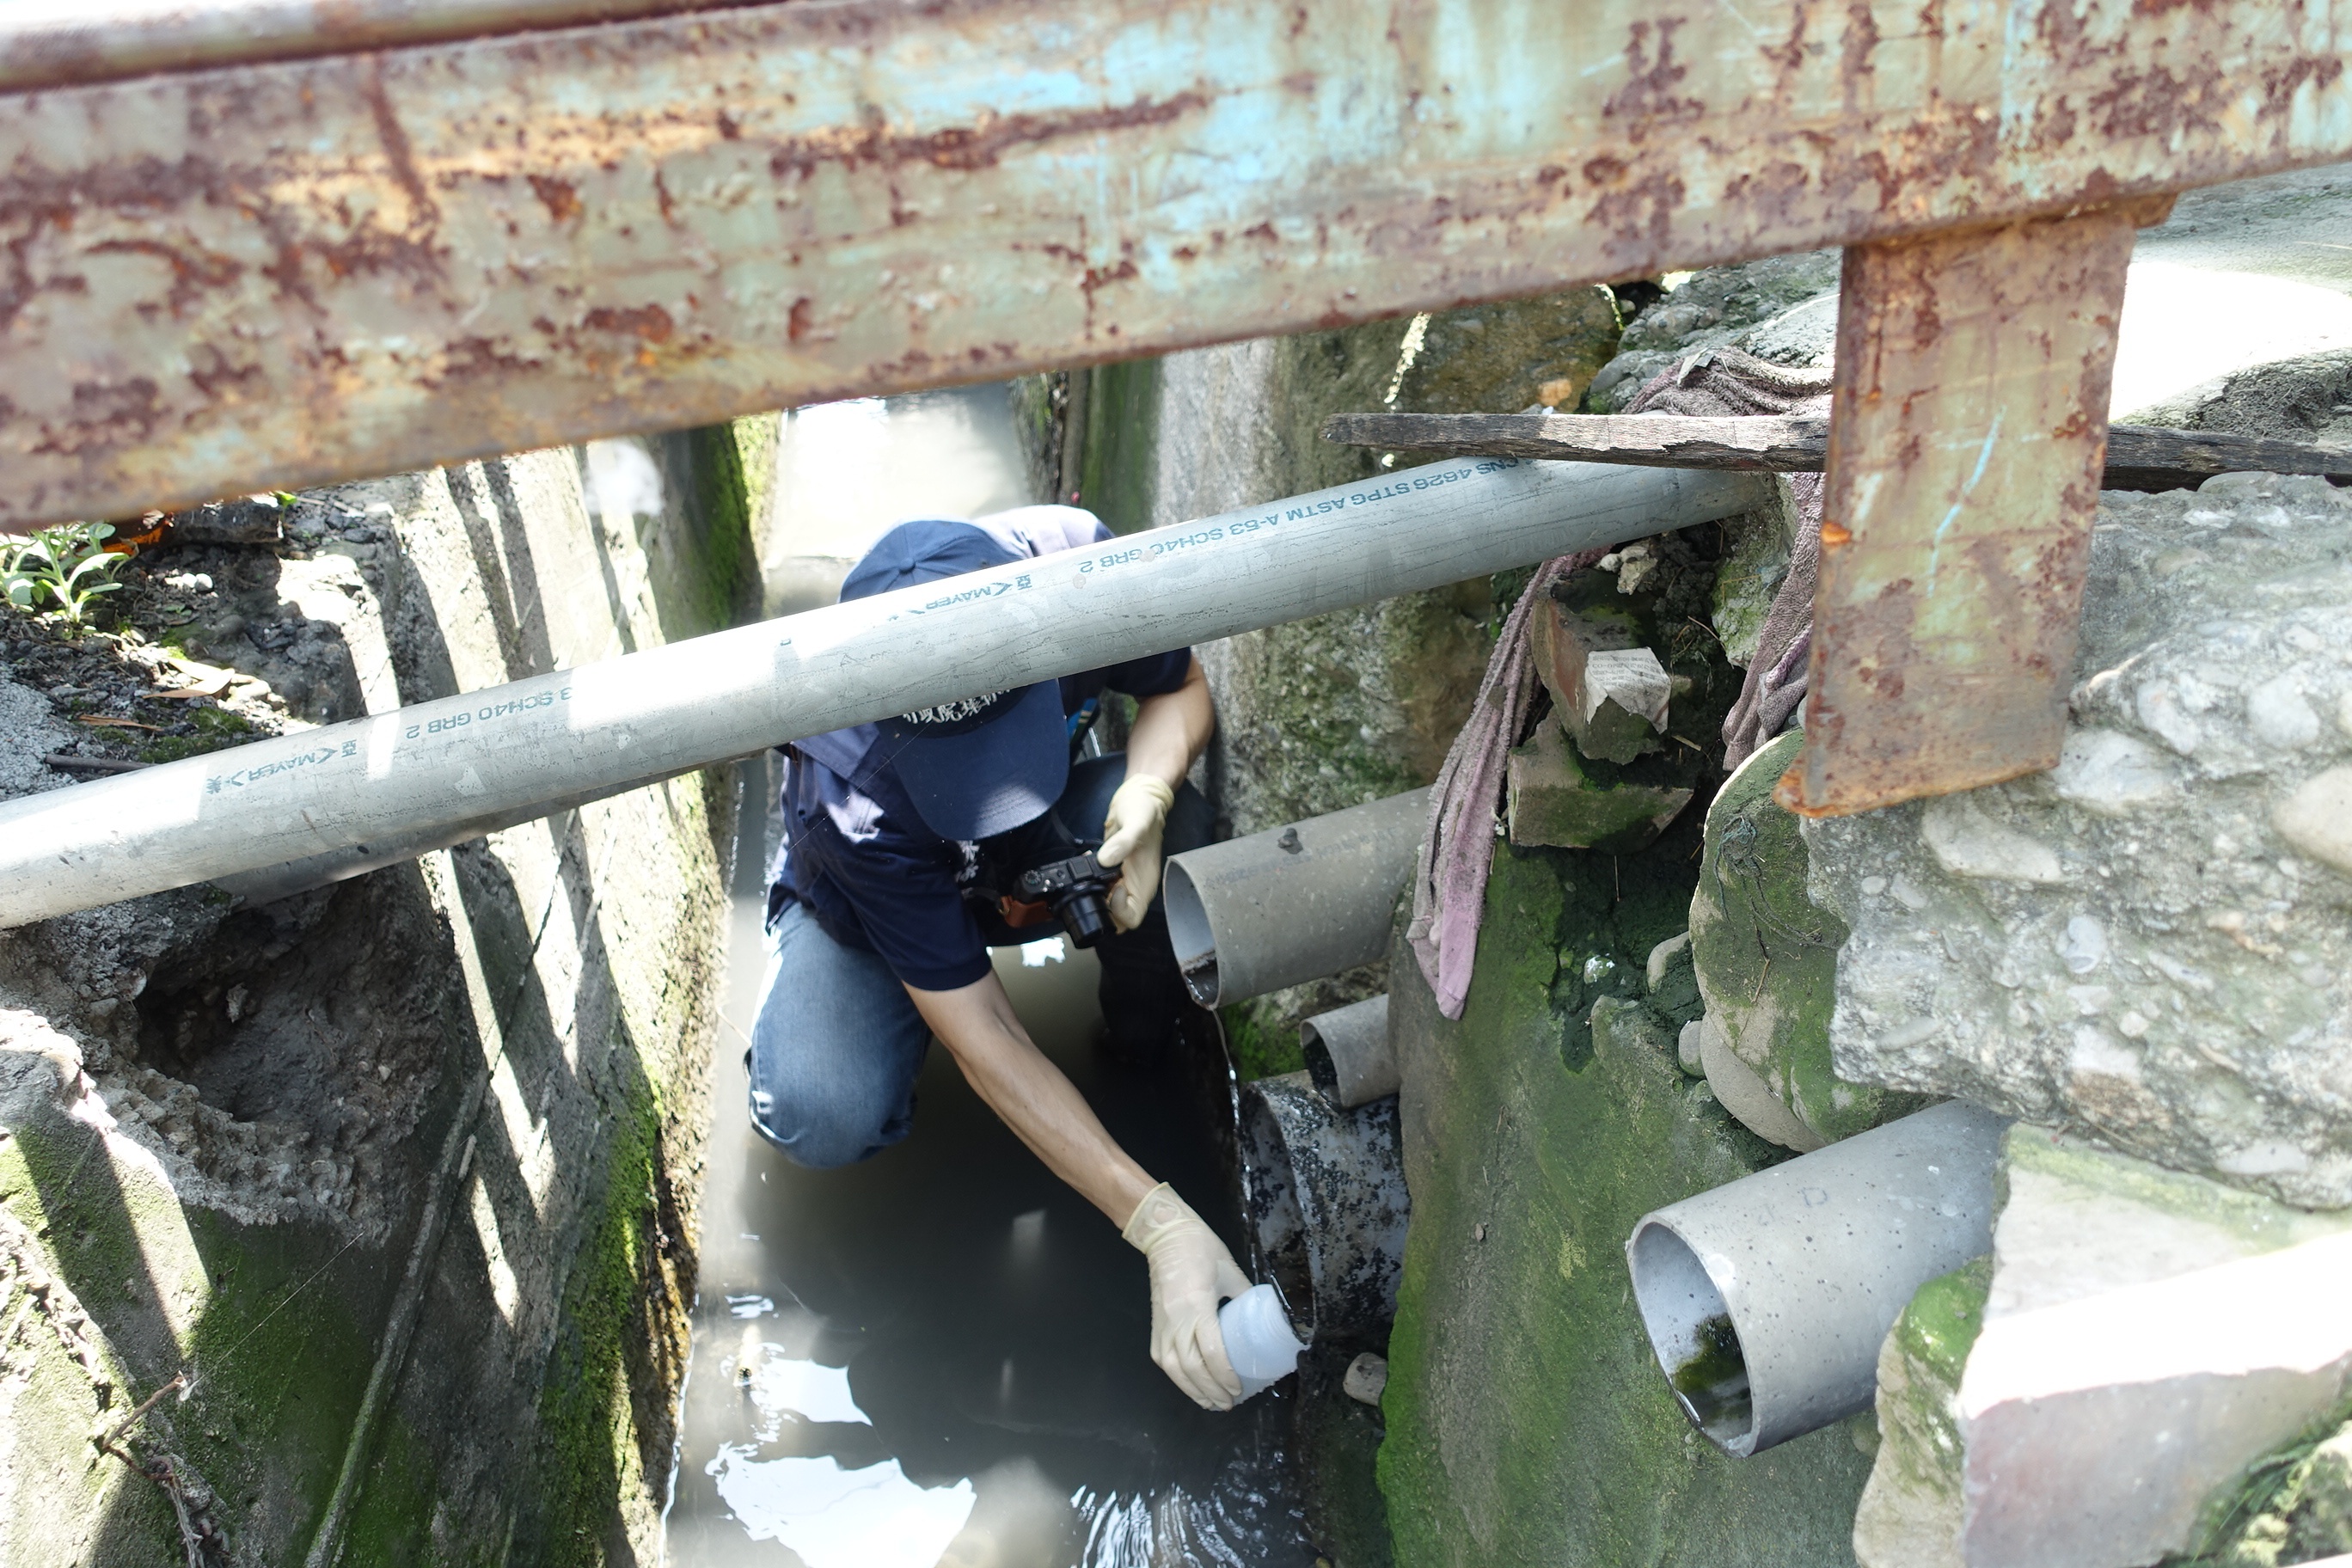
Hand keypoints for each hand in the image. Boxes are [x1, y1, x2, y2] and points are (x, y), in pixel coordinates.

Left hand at [1098, 775, 1175, 932]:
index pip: (1132, 918)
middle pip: (1118, 918)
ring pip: (1107, 905)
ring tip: (1089, 870)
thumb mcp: (1136, 822)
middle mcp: (1135, 885)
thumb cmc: (1144, 809)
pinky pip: (1101, 887)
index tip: (1111, 887)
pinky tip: (1088, 863)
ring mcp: (1124, 879)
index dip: (1118, 911)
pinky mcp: (1113, 870)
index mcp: (1145, 882)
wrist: (1139, 796)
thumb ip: (1123, 842)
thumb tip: (1106, 860)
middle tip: (1093, 882)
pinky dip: (1091, 881)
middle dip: (1101, 906)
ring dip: (1094, 893)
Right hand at [1122, 1183, 1248, 1408]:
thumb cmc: (1201, 1249)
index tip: (1238, 1388)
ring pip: (1173, 1369)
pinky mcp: (1155, 1326)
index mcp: (1197, 1305)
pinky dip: (1177, 1379)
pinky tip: (1191, 1387)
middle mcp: (1176, 1320)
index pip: (1210, 1350)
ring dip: (1192, 1391)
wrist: (1166, 1234)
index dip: (1224, 1374)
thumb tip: (1263, 1318)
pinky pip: (1163, 1360)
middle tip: (1229, 1403)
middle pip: (1190, 1367)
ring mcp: (1162, 1325)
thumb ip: (1244, 1296)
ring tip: (1211, 1403)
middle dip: (1210, 1391)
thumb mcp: (1230, 1270)